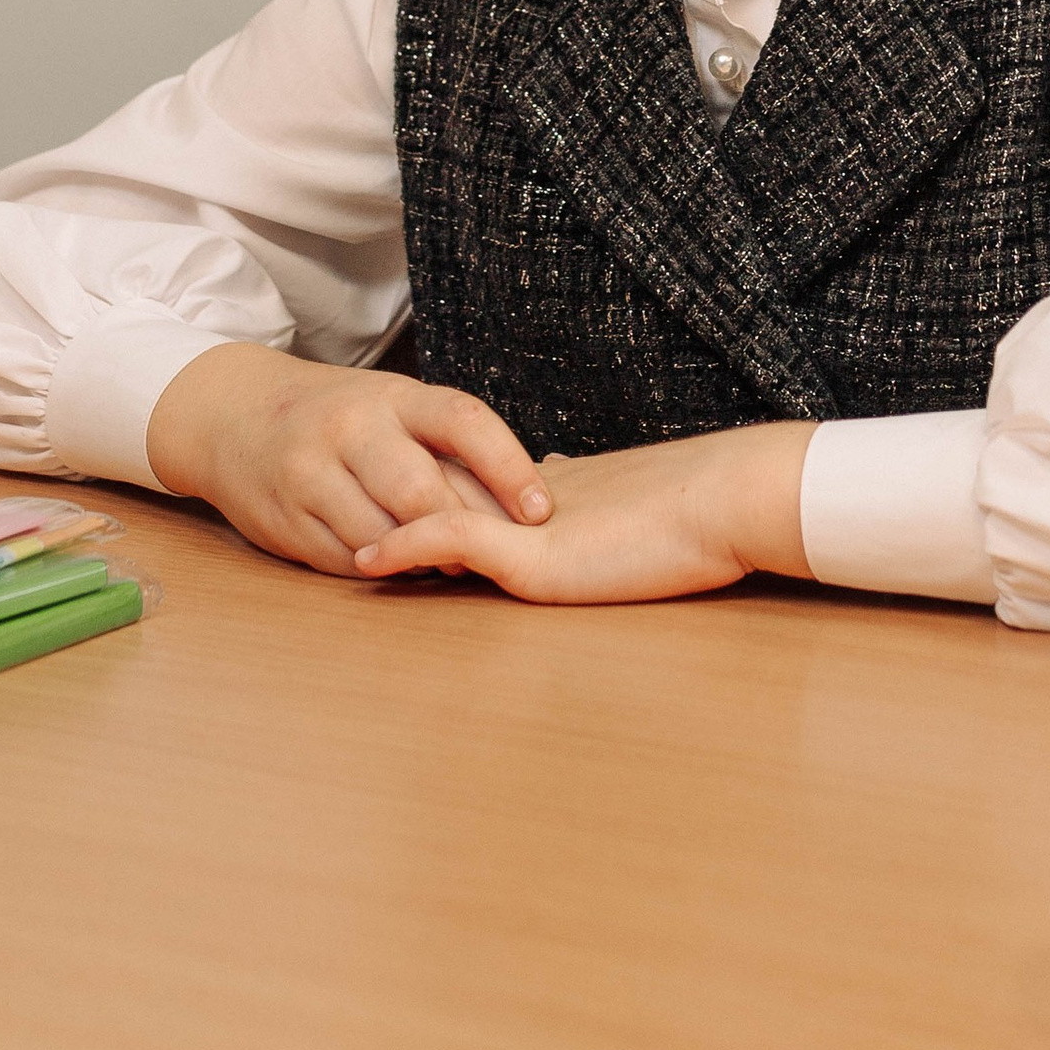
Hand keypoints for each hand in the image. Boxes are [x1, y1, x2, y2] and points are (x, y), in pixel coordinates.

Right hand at [145, 343, 550, 574]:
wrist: (235, 415)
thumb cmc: (340, 417)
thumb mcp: (391, 407)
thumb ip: (445, 445)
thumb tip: (530, 498)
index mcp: (392, 395)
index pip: (463, 422)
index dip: (509, 467)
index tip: (540, 511)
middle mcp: (350, 428)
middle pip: (419, 490)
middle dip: (458, 530)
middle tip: (486, 553)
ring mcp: (310, 473)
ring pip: (382, 535)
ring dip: (419, 558)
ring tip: (441, 563)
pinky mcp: (282, 518)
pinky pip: (344, 559)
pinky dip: (378, 568)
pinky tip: (391, 562)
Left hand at [350, 422, 816, 603]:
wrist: (727, 501)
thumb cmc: (699, 514)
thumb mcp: (634, 506)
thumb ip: (592, 503)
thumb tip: (562, 490)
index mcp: (551, 491)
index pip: (475, 487)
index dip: (428, 492)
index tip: (378, 493)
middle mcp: (527, 502)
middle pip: (440, 495)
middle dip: (383, 502)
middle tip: (324, 508)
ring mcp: (526, 526)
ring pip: (433, 515)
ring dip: (379, 528)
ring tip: (321, 539)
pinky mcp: (533, 552)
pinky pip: (452, 543)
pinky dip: (405, 549)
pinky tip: (367, 561)